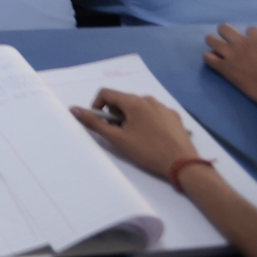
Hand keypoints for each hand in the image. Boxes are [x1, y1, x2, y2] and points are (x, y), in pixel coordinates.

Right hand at [72, 89, 198, 176]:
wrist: (183, 163)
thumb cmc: (147, 151)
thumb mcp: (118, 139)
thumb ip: (95, 123)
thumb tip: (74, 109)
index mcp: (134, 102)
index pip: (106, 93)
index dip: (97, 106)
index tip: (100, 123)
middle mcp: (148, 99)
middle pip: (123, 100)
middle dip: (115, 115)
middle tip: (118, 134)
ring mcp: (163, 106)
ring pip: (139, 107)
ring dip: (130, 118)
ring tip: (136, 138)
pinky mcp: (174, 116)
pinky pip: (154, 113)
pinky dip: (147, 121)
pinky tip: (152, 138)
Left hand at [204, 24, 256, 107]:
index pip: (249, 30)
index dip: (250, 38)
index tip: (252, 46)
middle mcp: (243, 42)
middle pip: (224, 29)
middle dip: (225, 34)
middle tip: (229, 44)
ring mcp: (232, 54)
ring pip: (211, 39)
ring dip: (213, 44)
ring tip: (217, 51)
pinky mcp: (225, 68)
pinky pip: (208, 58)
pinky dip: (210, 59)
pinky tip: (214, 63)